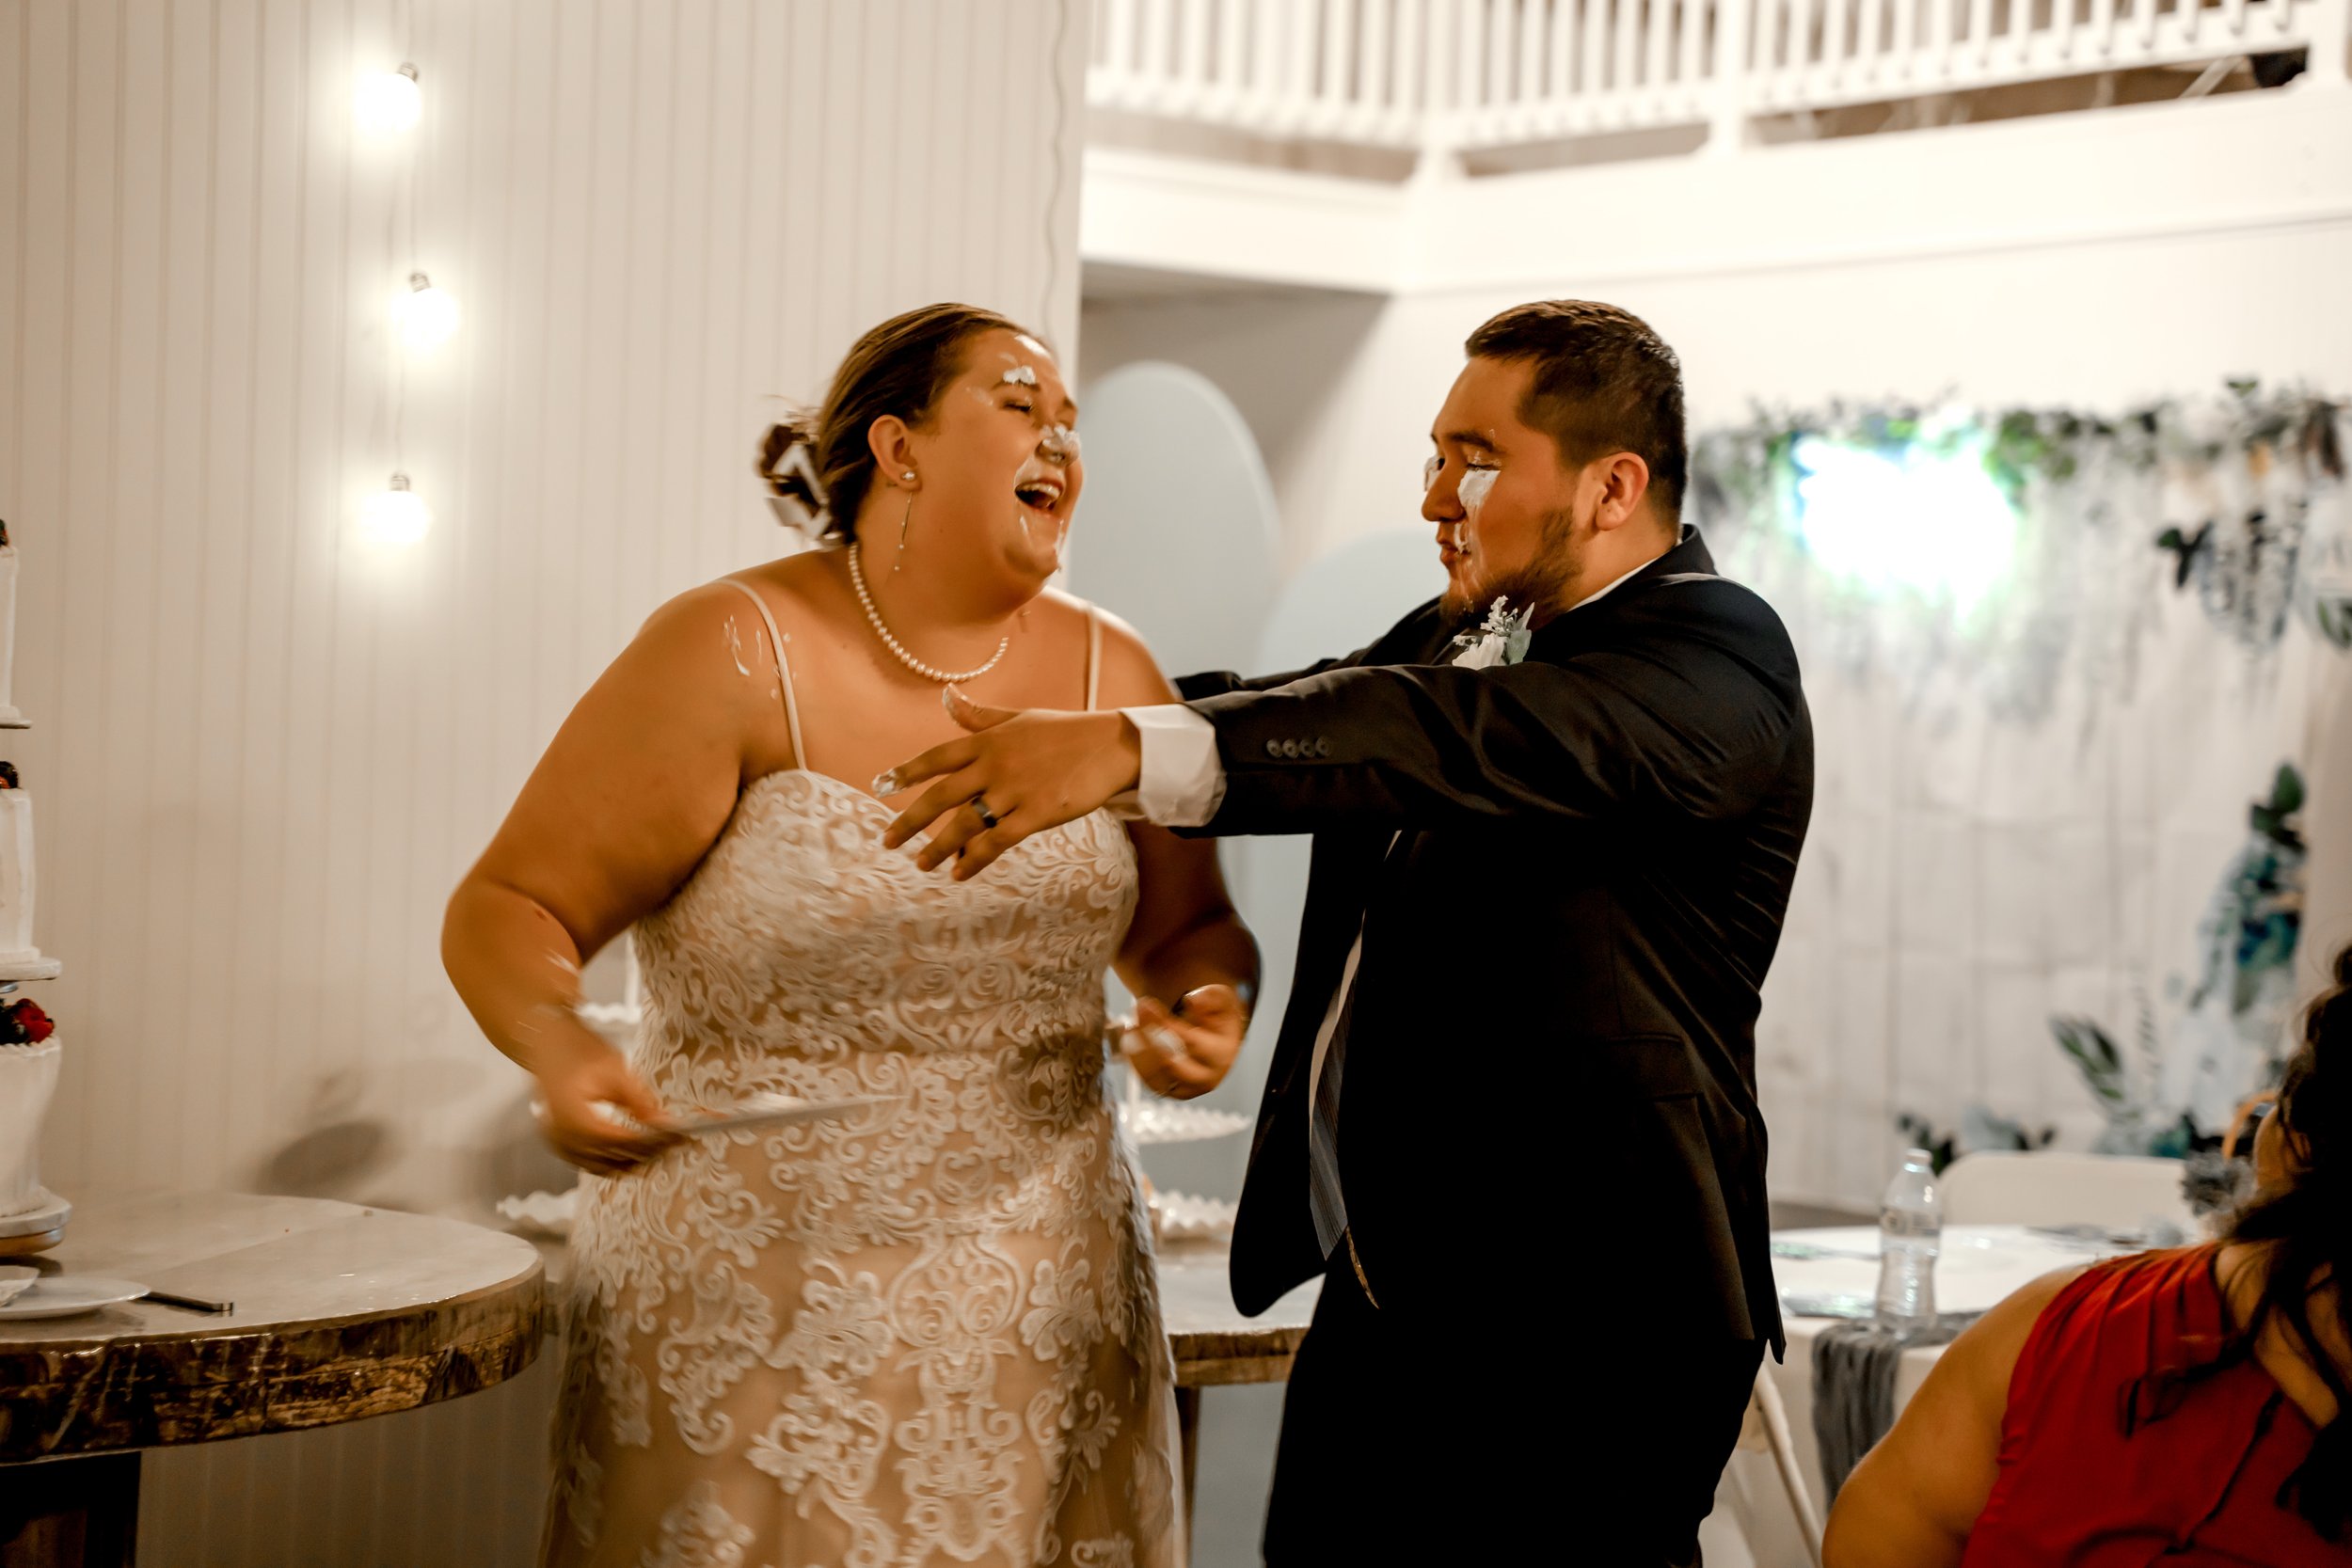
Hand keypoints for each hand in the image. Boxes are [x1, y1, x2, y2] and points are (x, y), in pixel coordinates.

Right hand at [532, 1037, 679, 1174]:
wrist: (547, 1042)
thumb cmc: (581, 1051)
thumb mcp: (615, 1071)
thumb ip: (639, 1101)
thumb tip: (665, 1123)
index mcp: (572, 1114)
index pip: (617, 1141)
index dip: (649, 1143)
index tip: (676, 1139)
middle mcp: (560, 1134)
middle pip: (609, 1158)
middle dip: (645, 1154)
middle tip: (674, 1145)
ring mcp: (555, 1141)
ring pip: (599, 1167)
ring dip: (629, 1162)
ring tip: (660, 1150)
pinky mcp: (556, 1143)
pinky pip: (587, 1163)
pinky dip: (611, 1161)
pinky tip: (634, 1154)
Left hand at [880, 687, 1142, 879]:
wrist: (1110, 745)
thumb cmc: (1063, 731)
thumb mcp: (1018, 717)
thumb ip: (978, 716)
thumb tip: (947, 697)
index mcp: (987, 740)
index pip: (936, 757)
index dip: (906, 773)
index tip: (881, 786)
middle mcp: (994, 764)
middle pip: (941, 797)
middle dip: (910, 821)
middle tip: (888, 841)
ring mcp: (1014, 790)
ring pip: (964, 825)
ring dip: (938, 848)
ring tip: (921, 864)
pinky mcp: (1036, 814)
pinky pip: (996, 841)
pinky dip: (975, 860)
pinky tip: (960, 873)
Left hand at [1119, 985, 1247, 1099]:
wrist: (1219, 1038)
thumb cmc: (1218, 1018)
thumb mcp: (1221, 999)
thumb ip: (1209, 997)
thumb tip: (1192, 1001)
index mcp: (1221, 1055)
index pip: (1191, 1042)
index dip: (1166, 1024)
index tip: (1146, 1005)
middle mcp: (1206, 1077)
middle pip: (1172, 1066)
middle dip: (1147, 1041)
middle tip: (1133, 1019)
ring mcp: (1188, 1089)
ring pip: (1156, 1079)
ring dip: (1137, 1054)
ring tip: (1128, 1029)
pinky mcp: (1172, 1092)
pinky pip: (1149, 1083)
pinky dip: (1135, 1064)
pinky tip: (1128, 1042)